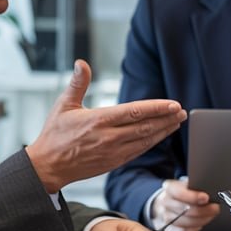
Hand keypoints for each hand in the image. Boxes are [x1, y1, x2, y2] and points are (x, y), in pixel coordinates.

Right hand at [27, 60, 186, 192]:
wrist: (48, 167)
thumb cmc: (54, 135)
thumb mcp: (63, 105)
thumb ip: (77, 84)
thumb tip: (81, 63)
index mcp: (98, 120)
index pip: (134, 112)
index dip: (156, 108)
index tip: (173, 104)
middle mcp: (108, 137)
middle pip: (145, 127)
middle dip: (166, 119)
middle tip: (183, 111)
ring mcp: (112, 152)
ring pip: (145, 140)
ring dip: (163, 131)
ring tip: (177, 122)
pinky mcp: (113, 162)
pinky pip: (138, 151)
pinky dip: (152, 143)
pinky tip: (161, 135)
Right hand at [152, 178, 219, 230]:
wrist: (170, 202)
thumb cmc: (183, 193)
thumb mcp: (189, 185)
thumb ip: (198, 187)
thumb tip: (211, 192)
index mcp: (169, 187)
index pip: (179, 192)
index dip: (193, 196)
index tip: (206, 198)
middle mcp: (165, 201)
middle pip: (184, 208)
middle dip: (203, 210)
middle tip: (215, 208)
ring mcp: (164, 216)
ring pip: (183, 221)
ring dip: (200, 220)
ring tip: (210, 216)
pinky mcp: (167, 228)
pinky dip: (193, 229)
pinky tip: (200, 224)